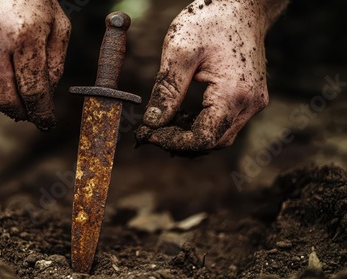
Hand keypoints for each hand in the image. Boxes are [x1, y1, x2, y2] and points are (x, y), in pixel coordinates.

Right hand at [0, 0, 70, 130]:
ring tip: (10, 81)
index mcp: (23, 36)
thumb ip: (55, 63)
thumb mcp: (56, 24)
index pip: (33, 92)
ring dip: (0, 98)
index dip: (43, 113)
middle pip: (4, 101)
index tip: (46, 122)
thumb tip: (45, 97)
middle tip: (29, 111)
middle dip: (20, 112)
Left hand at [137, 0, 275, 152]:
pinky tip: (182, 115)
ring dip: (192, 136)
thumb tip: (151, 122)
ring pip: (220, 136)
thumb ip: (166, 90)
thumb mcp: (180, 51)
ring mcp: (253, 102)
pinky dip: (203, 125)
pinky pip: (225, 123)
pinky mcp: (250, 98)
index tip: (148, 134)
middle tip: (153, 131)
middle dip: (181, 142)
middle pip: (212, 142)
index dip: (173, 142)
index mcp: (233, 93)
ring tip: (165, 123)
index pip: (203, 139)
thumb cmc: (210, 21)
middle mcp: (249, 103)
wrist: (241, 5)